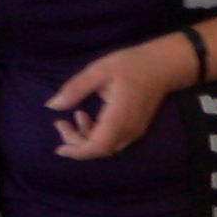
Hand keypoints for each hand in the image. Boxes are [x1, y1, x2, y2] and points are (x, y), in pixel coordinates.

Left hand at [46, 36, 194, 159]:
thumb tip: (52, 106)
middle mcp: (128, 130)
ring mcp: (134, 131)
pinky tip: (90, 117)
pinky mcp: (135, 128)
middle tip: (60, 123)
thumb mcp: (98, 71)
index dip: (77, 151)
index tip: (59, 148)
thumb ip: (75, 89)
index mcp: (119, 117)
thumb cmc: (131, 64)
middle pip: (99, 150)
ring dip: (87, 138)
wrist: (163, 66)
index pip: (97, 146)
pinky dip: (97, 135)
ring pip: (106, 147)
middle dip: (77, 142)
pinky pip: (113, 140)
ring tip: (77, 115)